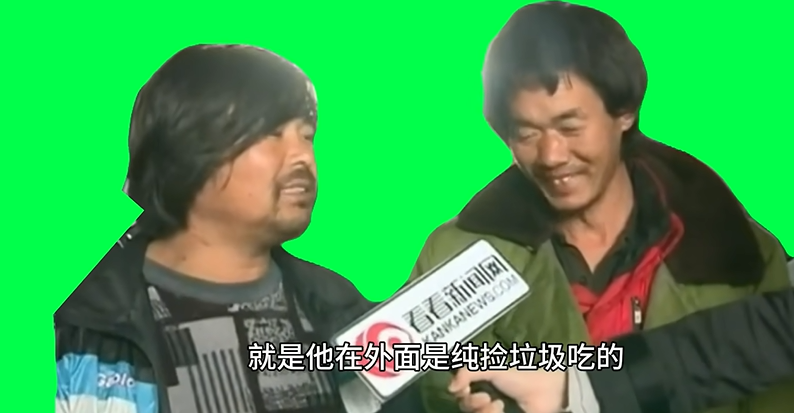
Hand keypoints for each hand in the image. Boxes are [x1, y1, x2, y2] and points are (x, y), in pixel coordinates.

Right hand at [448, 368, 566, 412]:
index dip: (460, 394)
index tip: (467, 389)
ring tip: (498, 405)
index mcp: (482, 387)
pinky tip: (502, 410)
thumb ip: (469, 372)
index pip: (461, 396)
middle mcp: (486, 402)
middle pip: (465, 408)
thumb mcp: (493, 369)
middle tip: (486, 399)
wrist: (546, 392)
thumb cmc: (521, 377)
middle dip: (472, 404)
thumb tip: (450, 387)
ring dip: (483, 412)